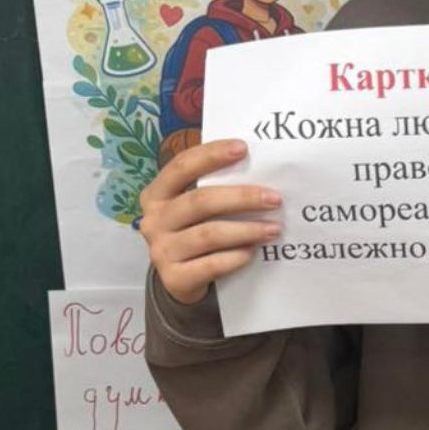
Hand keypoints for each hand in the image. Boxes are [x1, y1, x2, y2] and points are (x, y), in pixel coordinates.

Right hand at [138, 139, 281, 304]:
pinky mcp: (175, 278)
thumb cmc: (193, 233)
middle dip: (242, 198)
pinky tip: (253, 252)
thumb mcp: (195, 210)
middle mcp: (154, 220)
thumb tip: (259, 171)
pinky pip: (210, 265)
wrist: (180, 280)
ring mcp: (162, 251)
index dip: (211, 155)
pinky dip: (235, 257)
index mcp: (157, 194)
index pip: (181, 166)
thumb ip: (214, 190)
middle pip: (200, 201)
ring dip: (246, 230)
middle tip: (274, 198)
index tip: (243, 148)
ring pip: (208, 234)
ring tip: (273, 228)